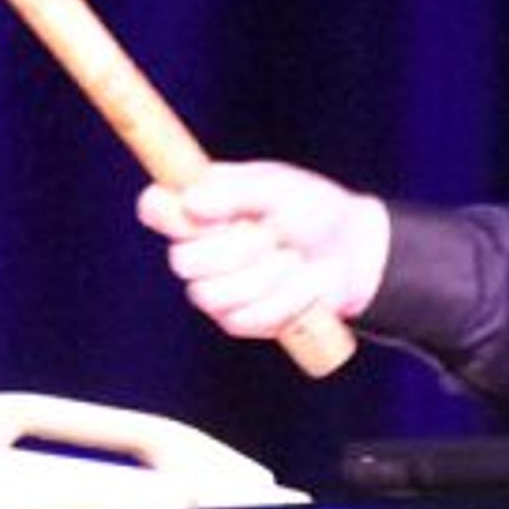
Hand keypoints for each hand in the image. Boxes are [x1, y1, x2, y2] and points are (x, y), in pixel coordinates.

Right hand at [138, 160, 390, 340]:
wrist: (354, 253)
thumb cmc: (314, 210)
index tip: (197, 212)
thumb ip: (234, 192)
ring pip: (214, 295)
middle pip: (183, 261)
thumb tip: (190, 202)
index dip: (166, 213)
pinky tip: (300, 285)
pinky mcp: (237, 320)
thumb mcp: (279, 189)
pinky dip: (282, 300)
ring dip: (265, 276)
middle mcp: (198, 246)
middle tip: (269, 235)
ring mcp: (214, 286)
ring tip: (292, 259)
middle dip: (235, 250)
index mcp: (200, 204)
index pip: (154, 207)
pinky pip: (244, 318)